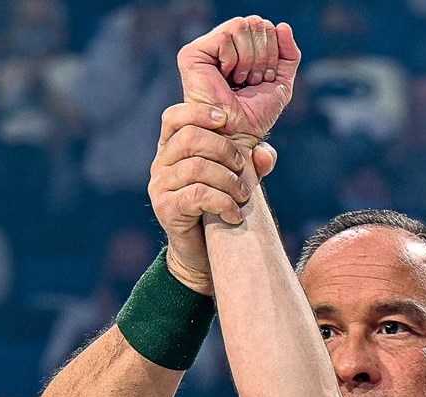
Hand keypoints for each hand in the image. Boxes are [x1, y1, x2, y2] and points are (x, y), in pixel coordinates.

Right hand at [147, 102, 277, 293]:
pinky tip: (234, 215)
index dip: (199, 112)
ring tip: (243, 197)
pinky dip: (224, 203)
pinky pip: (198, 194)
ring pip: (197, 167)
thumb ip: (252, 163)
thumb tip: (265, 152)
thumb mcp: (238, 180)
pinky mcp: (166, 208)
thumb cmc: (221, 209)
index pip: (174, 117)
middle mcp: (162, 163)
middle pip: (190, 137)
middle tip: (242, 169)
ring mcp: (160, 186)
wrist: (205, 254)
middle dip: (225, 150)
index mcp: (173, 148)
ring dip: (229, 181)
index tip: (225, 120)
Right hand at [175, 16, 299, 143]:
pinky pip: (226, 36)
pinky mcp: (193, 53)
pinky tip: (228, 76)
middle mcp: (221, 45)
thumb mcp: (281, 81)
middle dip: (264, 55)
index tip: (264, 78)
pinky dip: (235, 59)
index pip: (264, 27)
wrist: (239, 133)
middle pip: (255, 22)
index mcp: (239, 49)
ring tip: (241, 79)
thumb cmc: (255, 114)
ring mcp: (206, 48)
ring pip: (241, 26)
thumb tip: (283, 26)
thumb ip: (288, 54)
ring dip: (250, 59)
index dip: (273, 51)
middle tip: (253, 80)